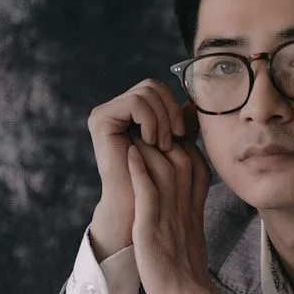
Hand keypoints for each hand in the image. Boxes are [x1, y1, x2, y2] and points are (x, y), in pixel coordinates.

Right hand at [87, 79, 197, 258]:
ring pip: (146, 91)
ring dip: (163, 119)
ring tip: (162, 144)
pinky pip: (135, 102)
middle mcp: (115, 109)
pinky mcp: (100, 119)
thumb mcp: (174, 148)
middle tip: (174, 138)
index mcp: (131, 112)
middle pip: (152, 85)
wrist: (138, 207)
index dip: (175, 106)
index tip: (183, 134)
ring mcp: (105, 112)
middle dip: (170, 111)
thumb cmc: (159, 181)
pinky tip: (151, 141)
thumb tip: (193, 104)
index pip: (159, 89)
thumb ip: (180, 126)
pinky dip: (151, 120)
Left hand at [126, 134, 223, 293]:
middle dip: (164, 138)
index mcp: (196, 208)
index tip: (166, 135)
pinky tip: (129, 154)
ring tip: (135, 133)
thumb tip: (177, 195)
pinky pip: (148, 191)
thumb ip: (185, 210)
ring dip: (149, 147)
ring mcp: (172, 216)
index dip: (182, 144)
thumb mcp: (190, 234)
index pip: (195, 163)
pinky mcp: (153, 228)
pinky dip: (139, 169)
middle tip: (145, 128)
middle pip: (182, 158)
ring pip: (166, 167)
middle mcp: (187, 207)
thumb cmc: (186, 272)